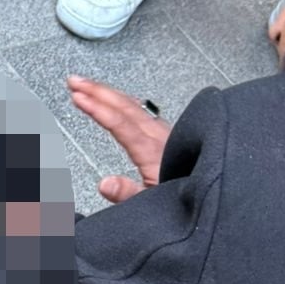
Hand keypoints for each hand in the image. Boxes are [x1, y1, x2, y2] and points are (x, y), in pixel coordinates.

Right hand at [67, 77, 172, 201]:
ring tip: (88, 84)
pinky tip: (118, 99)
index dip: (98, 108)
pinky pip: (142, 110)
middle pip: (125, 106)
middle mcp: (159, 137)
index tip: (78, 97)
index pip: (121, 123)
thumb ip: (127, 194)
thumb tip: (104, 184)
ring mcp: (164, 133)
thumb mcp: (151, 203)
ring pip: (133, 104)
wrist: (210, 193)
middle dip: (98, 90)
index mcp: (152, 152)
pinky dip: (124, 100)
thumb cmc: (183, 200)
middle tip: (74, 80)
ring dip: (109, 93)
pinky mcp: (168, 135)